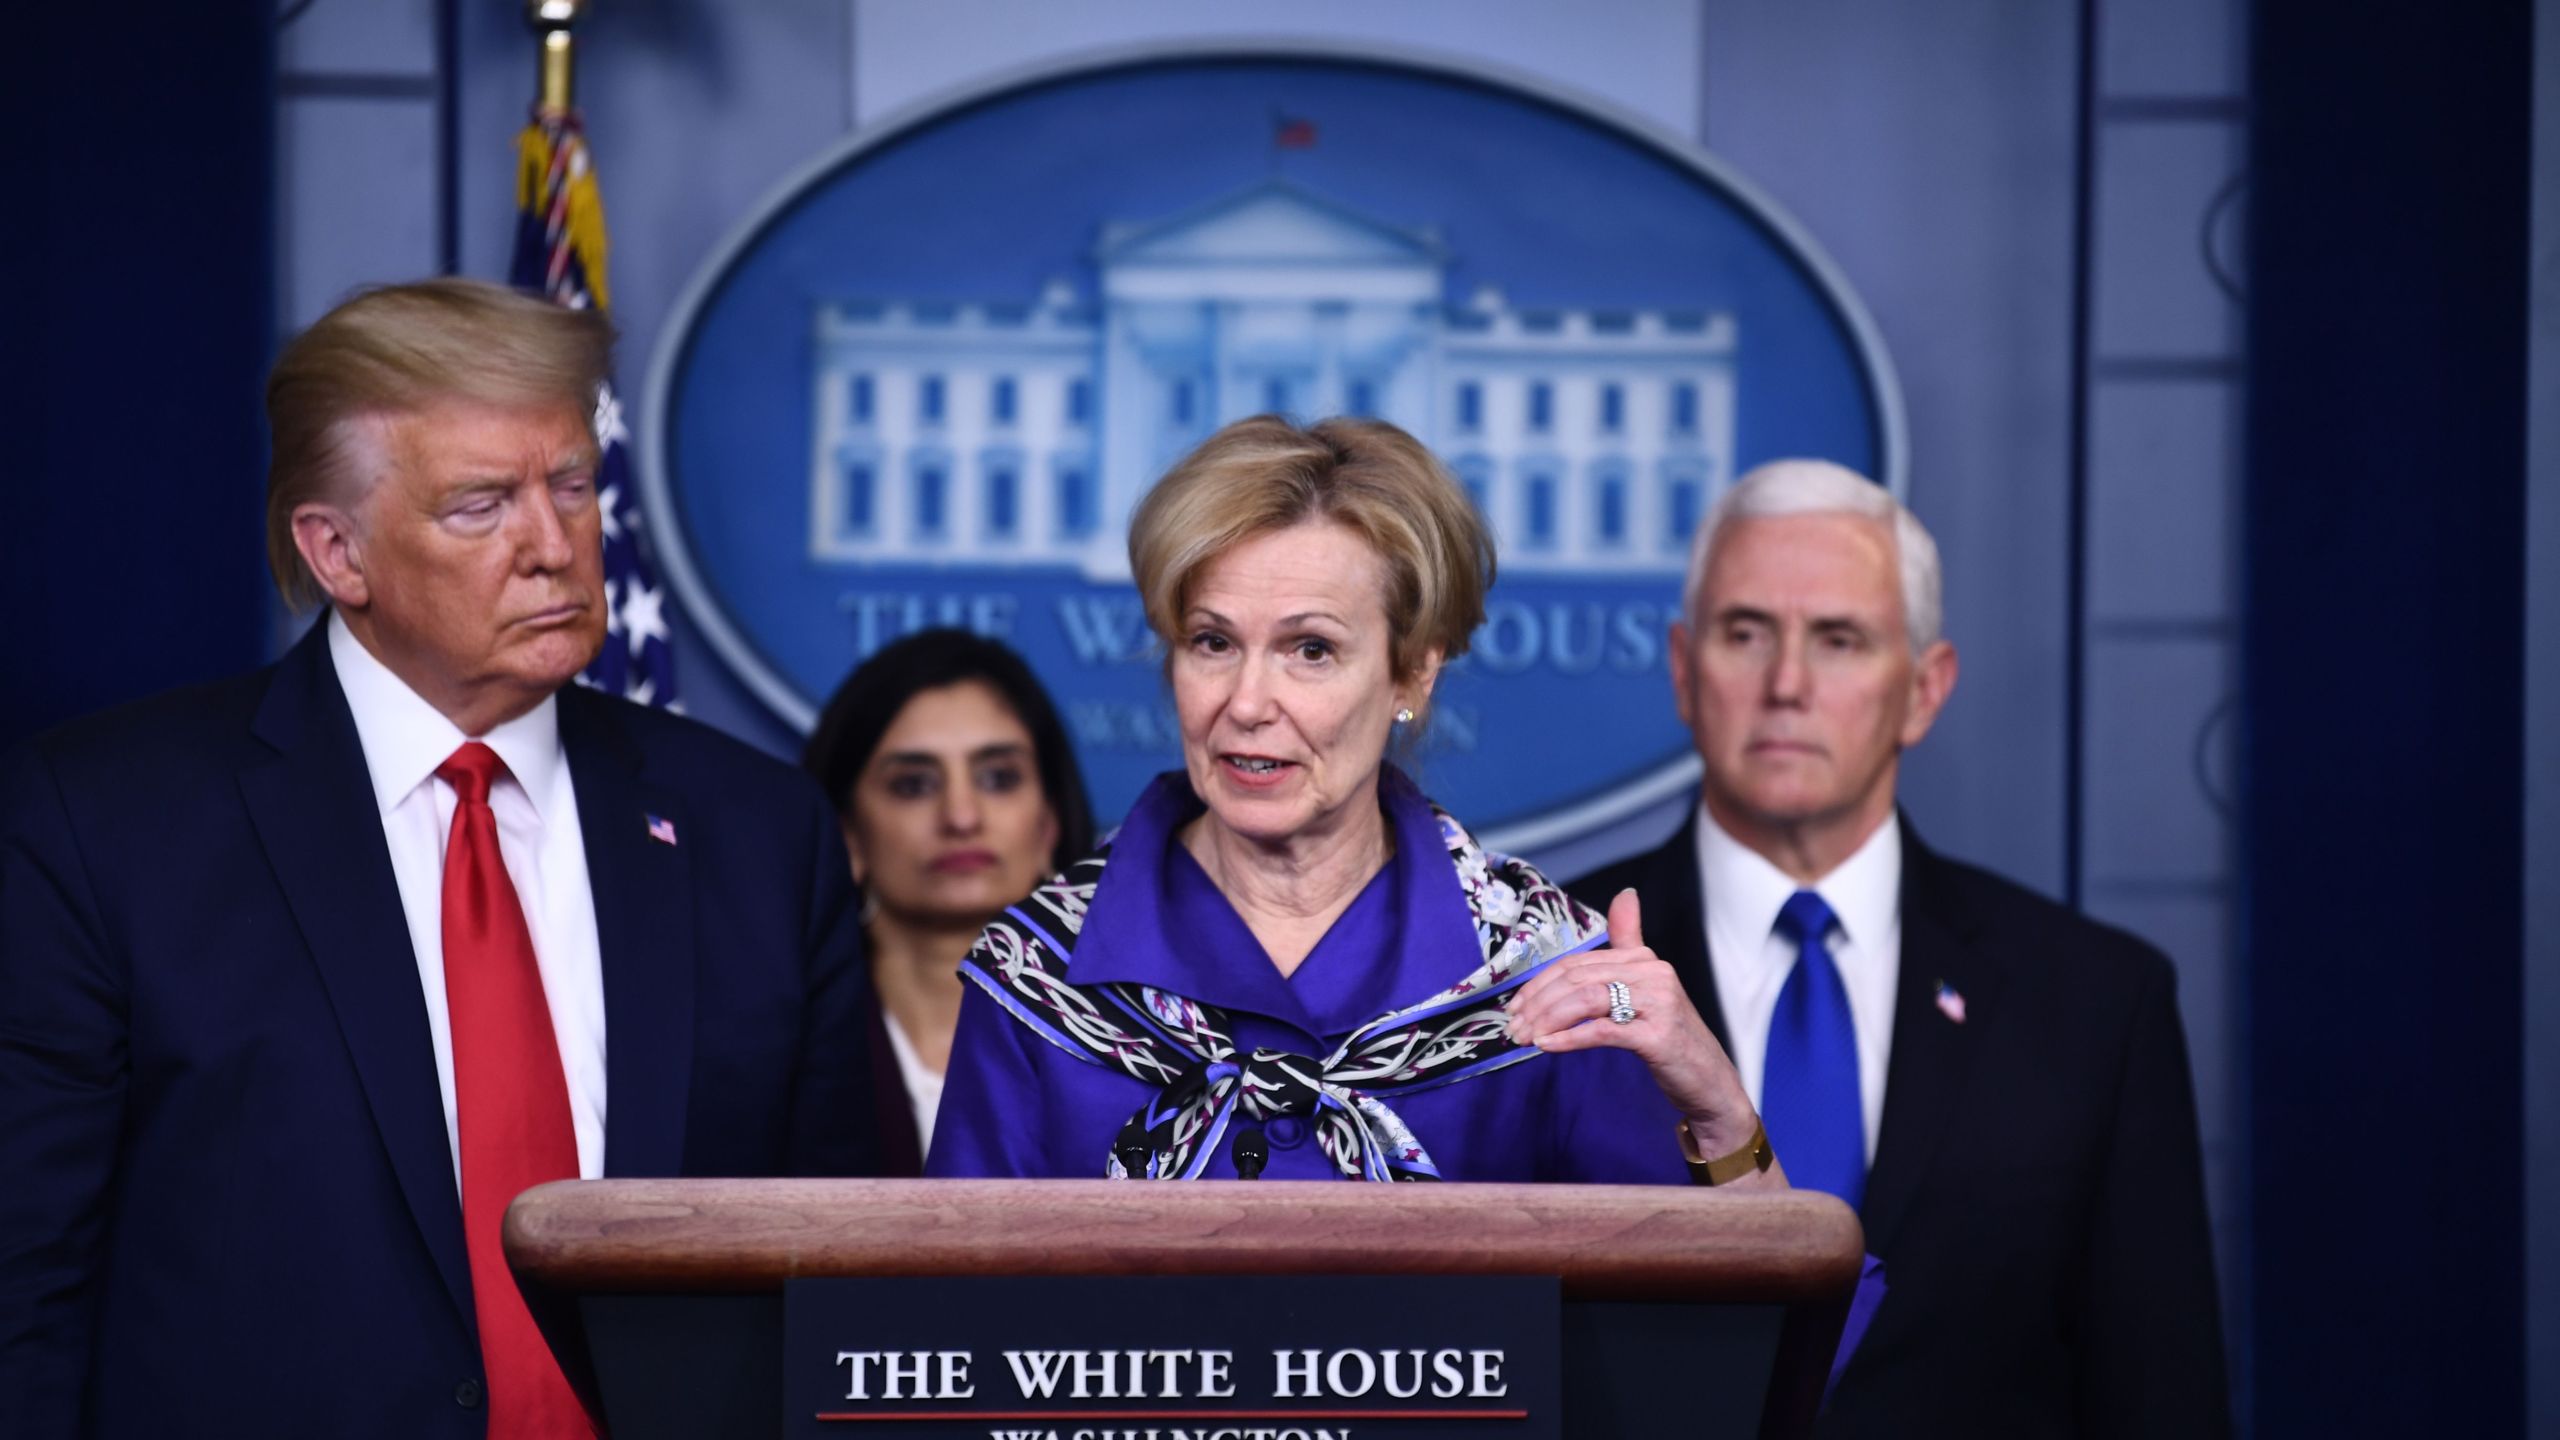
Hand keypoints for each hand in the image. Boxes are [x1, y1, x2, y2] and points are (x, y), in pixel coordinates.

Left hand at [1508, 888, 1768, 1164]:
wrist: (1709, 1084)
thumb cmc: (1669, 1039)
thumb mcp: (1646, 991)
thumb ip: (1630, 943)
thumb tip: (1625, 894)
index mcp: (1645, 960)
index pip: (1577, 964)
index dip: (1540, 984)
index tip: (1515, 1007)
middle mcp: (1654, 973)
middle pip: (1577, 979)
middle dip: (1537, 1003)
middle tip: (1513, 1026)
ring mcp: (1659, 1003)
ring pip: (1586, 1000)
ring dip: (1547, 1020)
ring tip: (1524, 1038)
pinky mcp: (1658, 1035)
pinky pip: (1602, 1030)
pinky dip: (1569, 1038)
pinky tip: (1548, 1046)